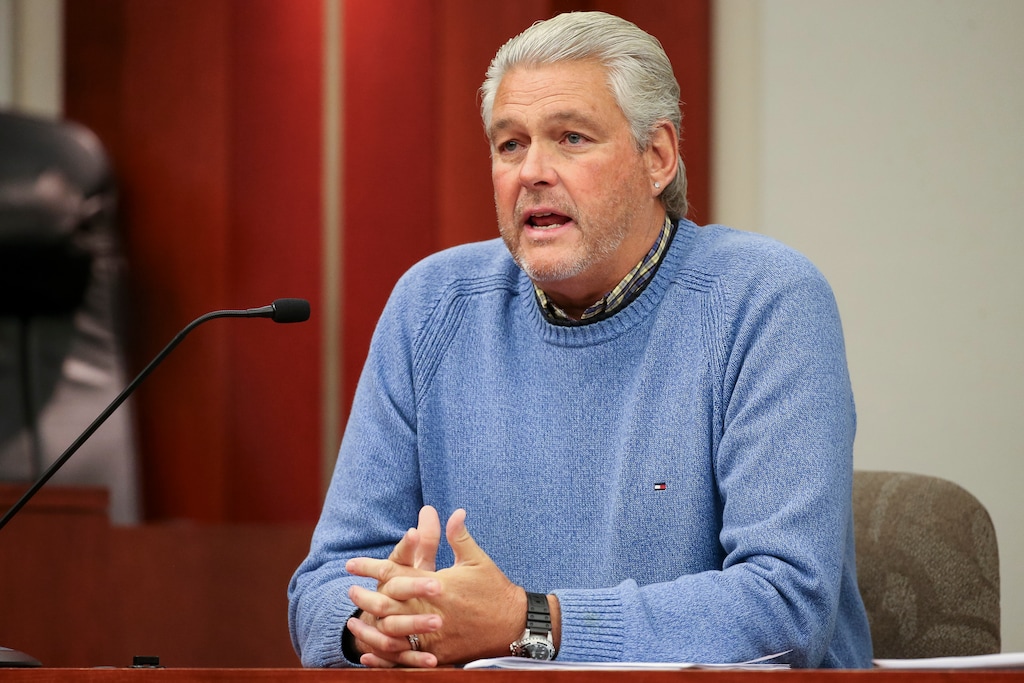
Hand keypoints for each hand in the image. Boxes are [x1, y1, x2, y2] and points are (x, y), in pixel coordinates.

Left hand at [347, 508, 526, 665]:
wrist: (514, 624)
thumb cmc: (495, 589)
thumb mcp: (476, 559)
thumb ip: (459, 536)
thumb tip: (453, 511)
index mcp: (438, 585)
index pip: (395, 574)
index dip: (371, 568)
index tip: (352, 564)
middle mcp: (432, 610)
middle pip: (387, 605)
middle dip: (365, 597)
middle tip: (350, 591)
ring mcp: (435, 636)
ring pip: (392, 633)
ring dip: (370, 626)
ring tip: (354, 620)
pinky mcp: (440, 654)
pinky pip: (405, 657)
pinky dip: (384, 656)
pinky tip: (369, 653)